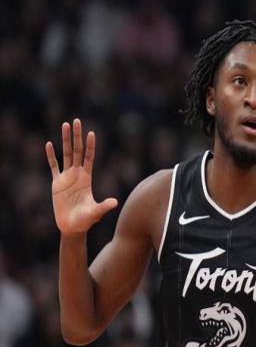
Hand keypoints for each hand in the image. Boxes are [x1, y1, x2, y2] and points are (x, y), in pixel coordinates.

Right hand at [45, 119, 117, 235]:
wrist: (72, 226)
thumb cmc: (86, 220)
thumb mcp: (96, 212)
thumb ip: (104, 206)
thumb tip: (115, 202)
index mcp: (87, 178)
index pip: (89, 158)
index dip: (90, 146)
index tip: (91, 133)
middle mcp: (77, 175)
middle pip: (77, 151)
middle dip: (77, 136)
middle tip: (77, 120)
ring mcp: (66, 178)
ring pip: (66, 154)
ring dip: (65, 140)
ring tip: (65, 125)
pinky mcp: (56, 183)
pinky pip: (53, 166)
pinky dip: (51, 156)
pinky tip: (49, 144)